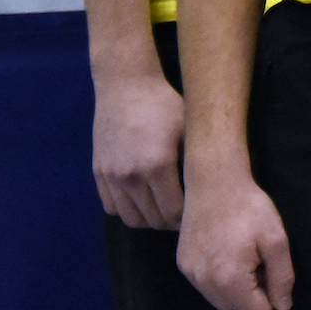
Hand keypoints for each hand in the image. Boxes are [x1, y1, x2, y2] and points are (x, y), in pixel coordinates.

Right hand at [93, 69, 185, 229]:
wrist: (126, 86)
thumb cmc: (165, 104)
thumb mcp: (189, 129)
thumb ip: (195, 162)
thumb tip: (212, 190)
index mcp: (157, 165)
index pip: (173, 212)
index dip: (188, 218)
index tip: (200, 212)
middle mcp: (130, 175)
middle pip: (153, 220)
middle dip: (171, 223)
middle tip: (186, 215)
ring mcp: (111, 176)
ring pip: (131, 218)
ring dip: (150, 220)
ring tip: (165, 210)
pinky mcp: (98, 172)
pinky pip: (112, 207)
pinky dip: (129, 210)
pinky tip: (144, 201)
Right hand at [176, 167, 292, 309]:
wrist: (215, 184)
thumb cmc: (250, 209)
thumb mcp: (276, 240)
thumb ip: (282, 277)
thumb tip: (283, 306)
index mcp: (230, 279)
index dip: (270, 295)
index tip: (269, 269)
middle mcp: (205, 282)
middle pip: (237, 308)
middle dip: (251, 292)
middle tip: (256, 259)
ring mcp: (190, 274)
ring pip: (219, 299)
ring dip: (234, 286)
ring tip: (241, 253)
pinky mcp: (183, 264)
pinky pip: (204, 285)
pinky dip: (217, 276)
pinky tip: (225, 249)